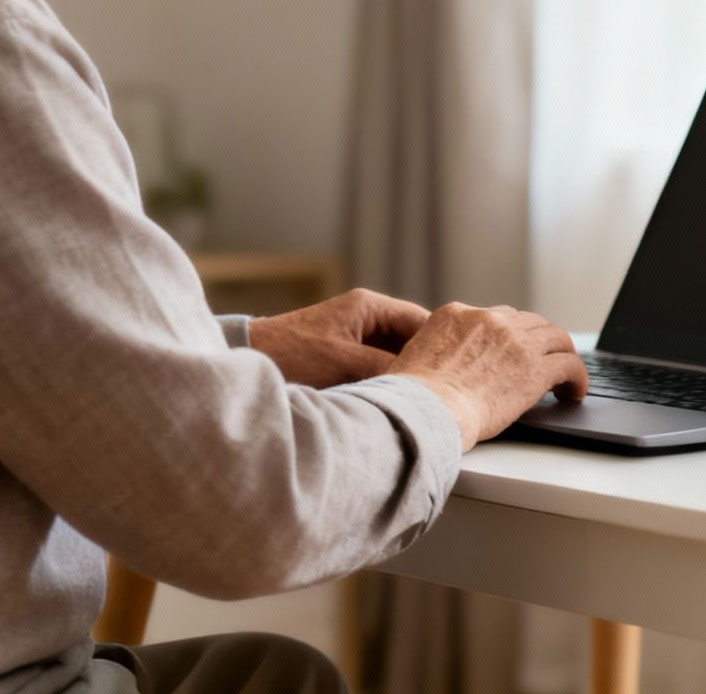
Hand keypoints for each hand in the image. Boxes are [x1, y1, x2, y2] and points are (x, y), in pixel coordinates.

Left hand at [247, 289, 429, 388]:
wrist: (247, 358)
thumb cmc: (291, 354)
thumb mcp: (344, 362)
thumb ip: (385, 368)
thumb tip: (421, 385)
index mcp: (369, 306)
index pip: (422, 321)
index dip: (442, 346)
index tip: (457, 371)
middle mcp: (365, 316)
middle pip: (412, 339)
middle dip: (427, 363)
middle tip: (446, 389)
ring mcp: (355, 335)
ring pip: (396, 355)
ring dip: (406, 374)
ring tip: (425, 398)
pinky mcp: (344, 355)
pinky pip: (378, 366)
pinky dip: (389, 380)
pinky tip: (397, 400)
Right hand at [386, 303, 587, 450]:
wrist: (425, 410)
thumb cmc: (411, 398)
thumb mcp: (414, 358)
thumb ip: (434, 352)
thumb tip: (439, 368)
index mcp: (456, 315)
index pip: (493, 317)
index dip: (508, 335)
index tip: (513, 350)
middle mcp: (489, 320)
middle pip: (527, 321)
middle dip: (537, 340)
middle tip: (544, 359)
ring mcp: (515, 341)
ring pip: (555, 338)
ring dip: (563, 355)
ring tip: (566, 376)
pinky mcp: (536, 368)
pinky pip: (570, 365)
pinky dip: (577, 377)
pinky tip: (574, 392)